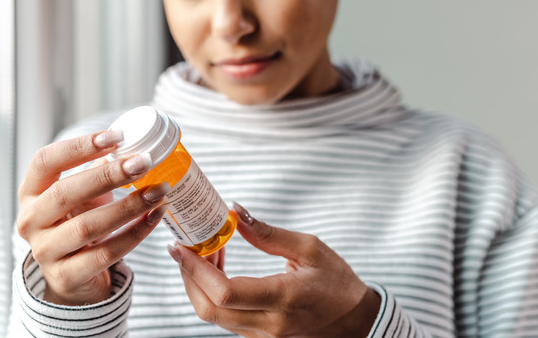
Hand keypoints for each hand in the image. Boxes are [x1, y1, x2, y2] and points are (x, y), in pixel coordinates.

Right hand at [16, 130, 167, 305]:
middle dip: (108, 175)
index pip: (45, 161)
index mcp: (30, 193)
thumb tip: (133, 144)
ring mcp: (45, 251)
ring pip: (87, 226)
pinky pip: (106, 253)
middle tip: (143, 163)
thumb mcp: (81, 195)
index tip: (117, 137)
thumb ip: (98, 170)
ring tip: (158, 191)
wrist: (72, 277)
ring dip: (128, 206)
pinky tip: (155, 217)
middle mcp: (30, 221)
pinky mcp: (66, 276)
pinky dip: (135, 233)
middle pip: (65, 192)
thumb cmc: (77, 223)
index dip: (79, 146)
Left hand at [167, 202, 380, 336]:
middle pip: (208, 308)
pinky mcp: (257, 337)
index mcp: (282, 299)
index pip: (225, 292)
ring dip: (198, 283)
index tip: (182, 246)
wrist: (355, 321)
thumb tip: (233, 212)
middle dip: (188, 276)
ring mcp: (261, 336)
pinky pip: (223, 318)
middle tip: (186, 245)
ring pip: (212, 315)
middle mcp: (268, 324)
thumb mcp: (310, 248)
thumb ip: (268, 233)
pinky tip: (217, 269)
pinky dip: (211, 293)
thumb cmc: (336, 282)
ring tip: (205, 252)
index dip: (195, 270)